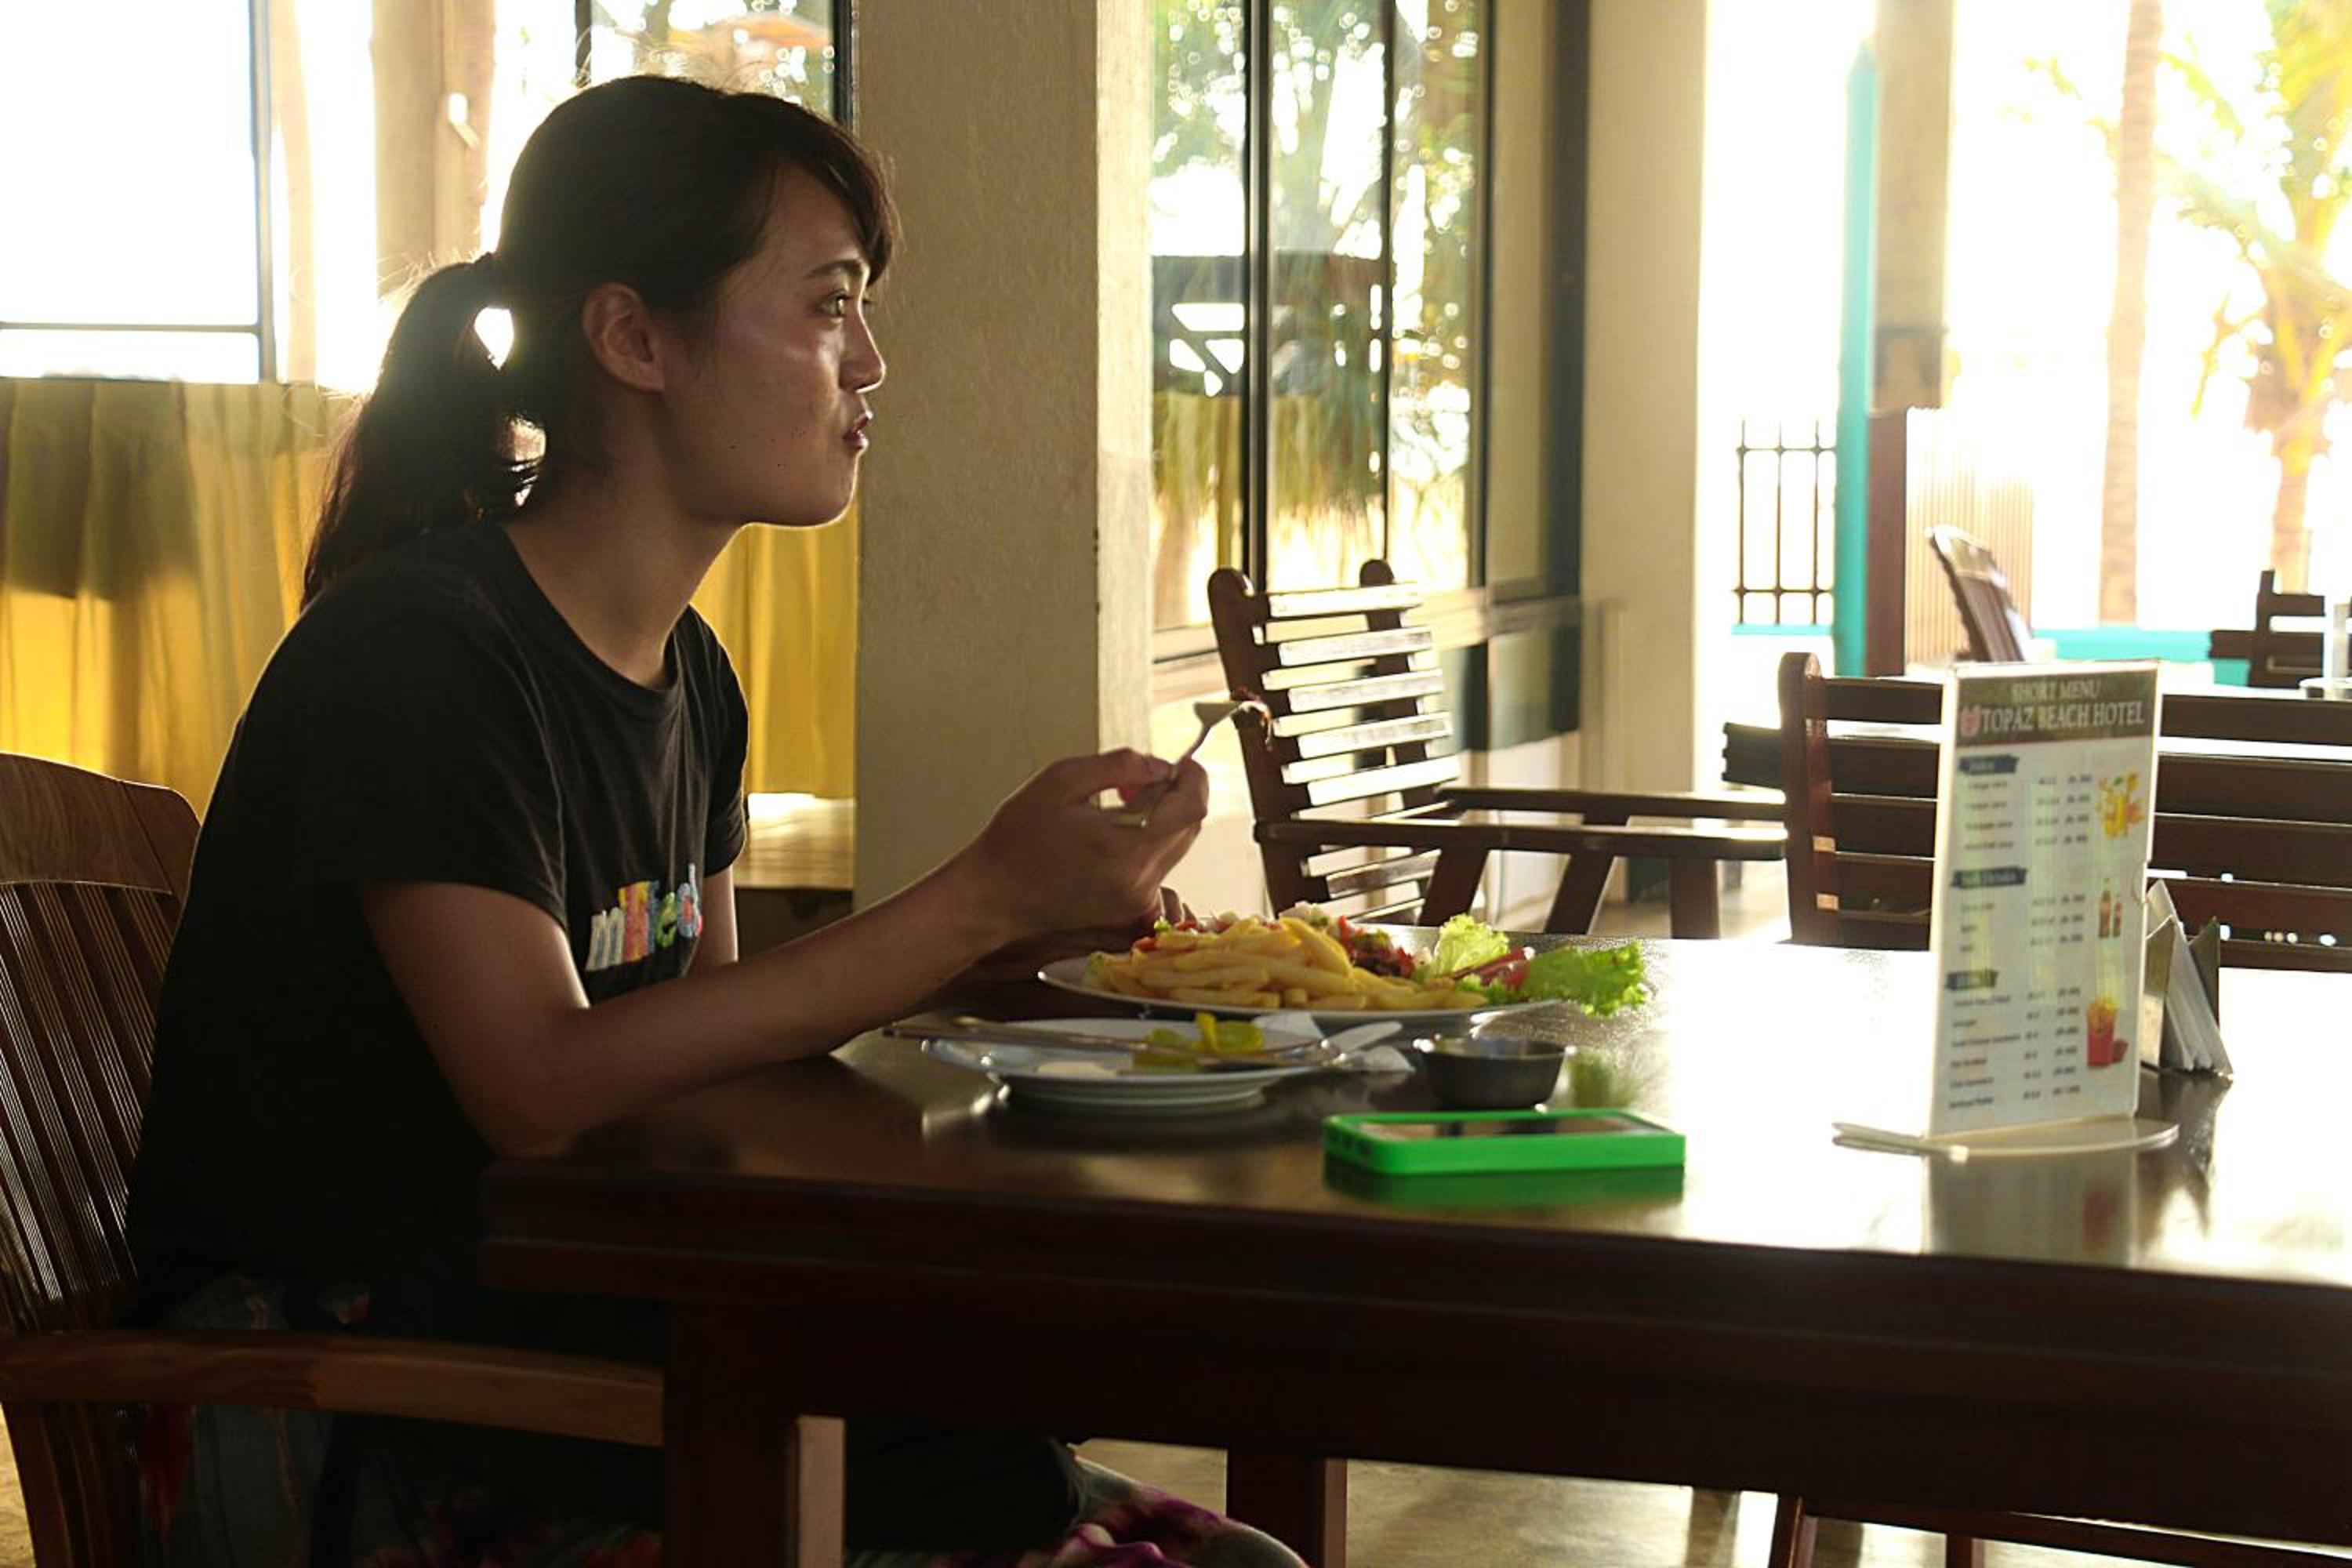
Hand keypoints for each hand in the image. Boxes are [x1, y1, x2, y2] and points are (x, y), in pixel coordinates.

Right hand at [957, 749, 1208, 941]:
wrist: (995, 896)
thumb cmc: (1017, 840)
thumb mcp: (1060, 781)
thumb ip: (1118, 766)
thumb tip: (1161, 766)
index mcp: (1123, 846)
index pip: (1192, 807)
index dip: (1194, 777)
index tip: (1182, 763)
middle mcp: (1139, 879)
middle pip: (1189, 826)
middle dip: (1173, 795)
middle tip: (1133, 783)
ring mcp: (1137, 898)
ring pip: (1176, 846)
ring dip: (1160, 819)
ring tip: (1116, 809)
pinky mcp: (1131, 909)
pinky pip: (1158, 866)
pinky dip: (1146, 843)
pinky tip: (1109, 837)